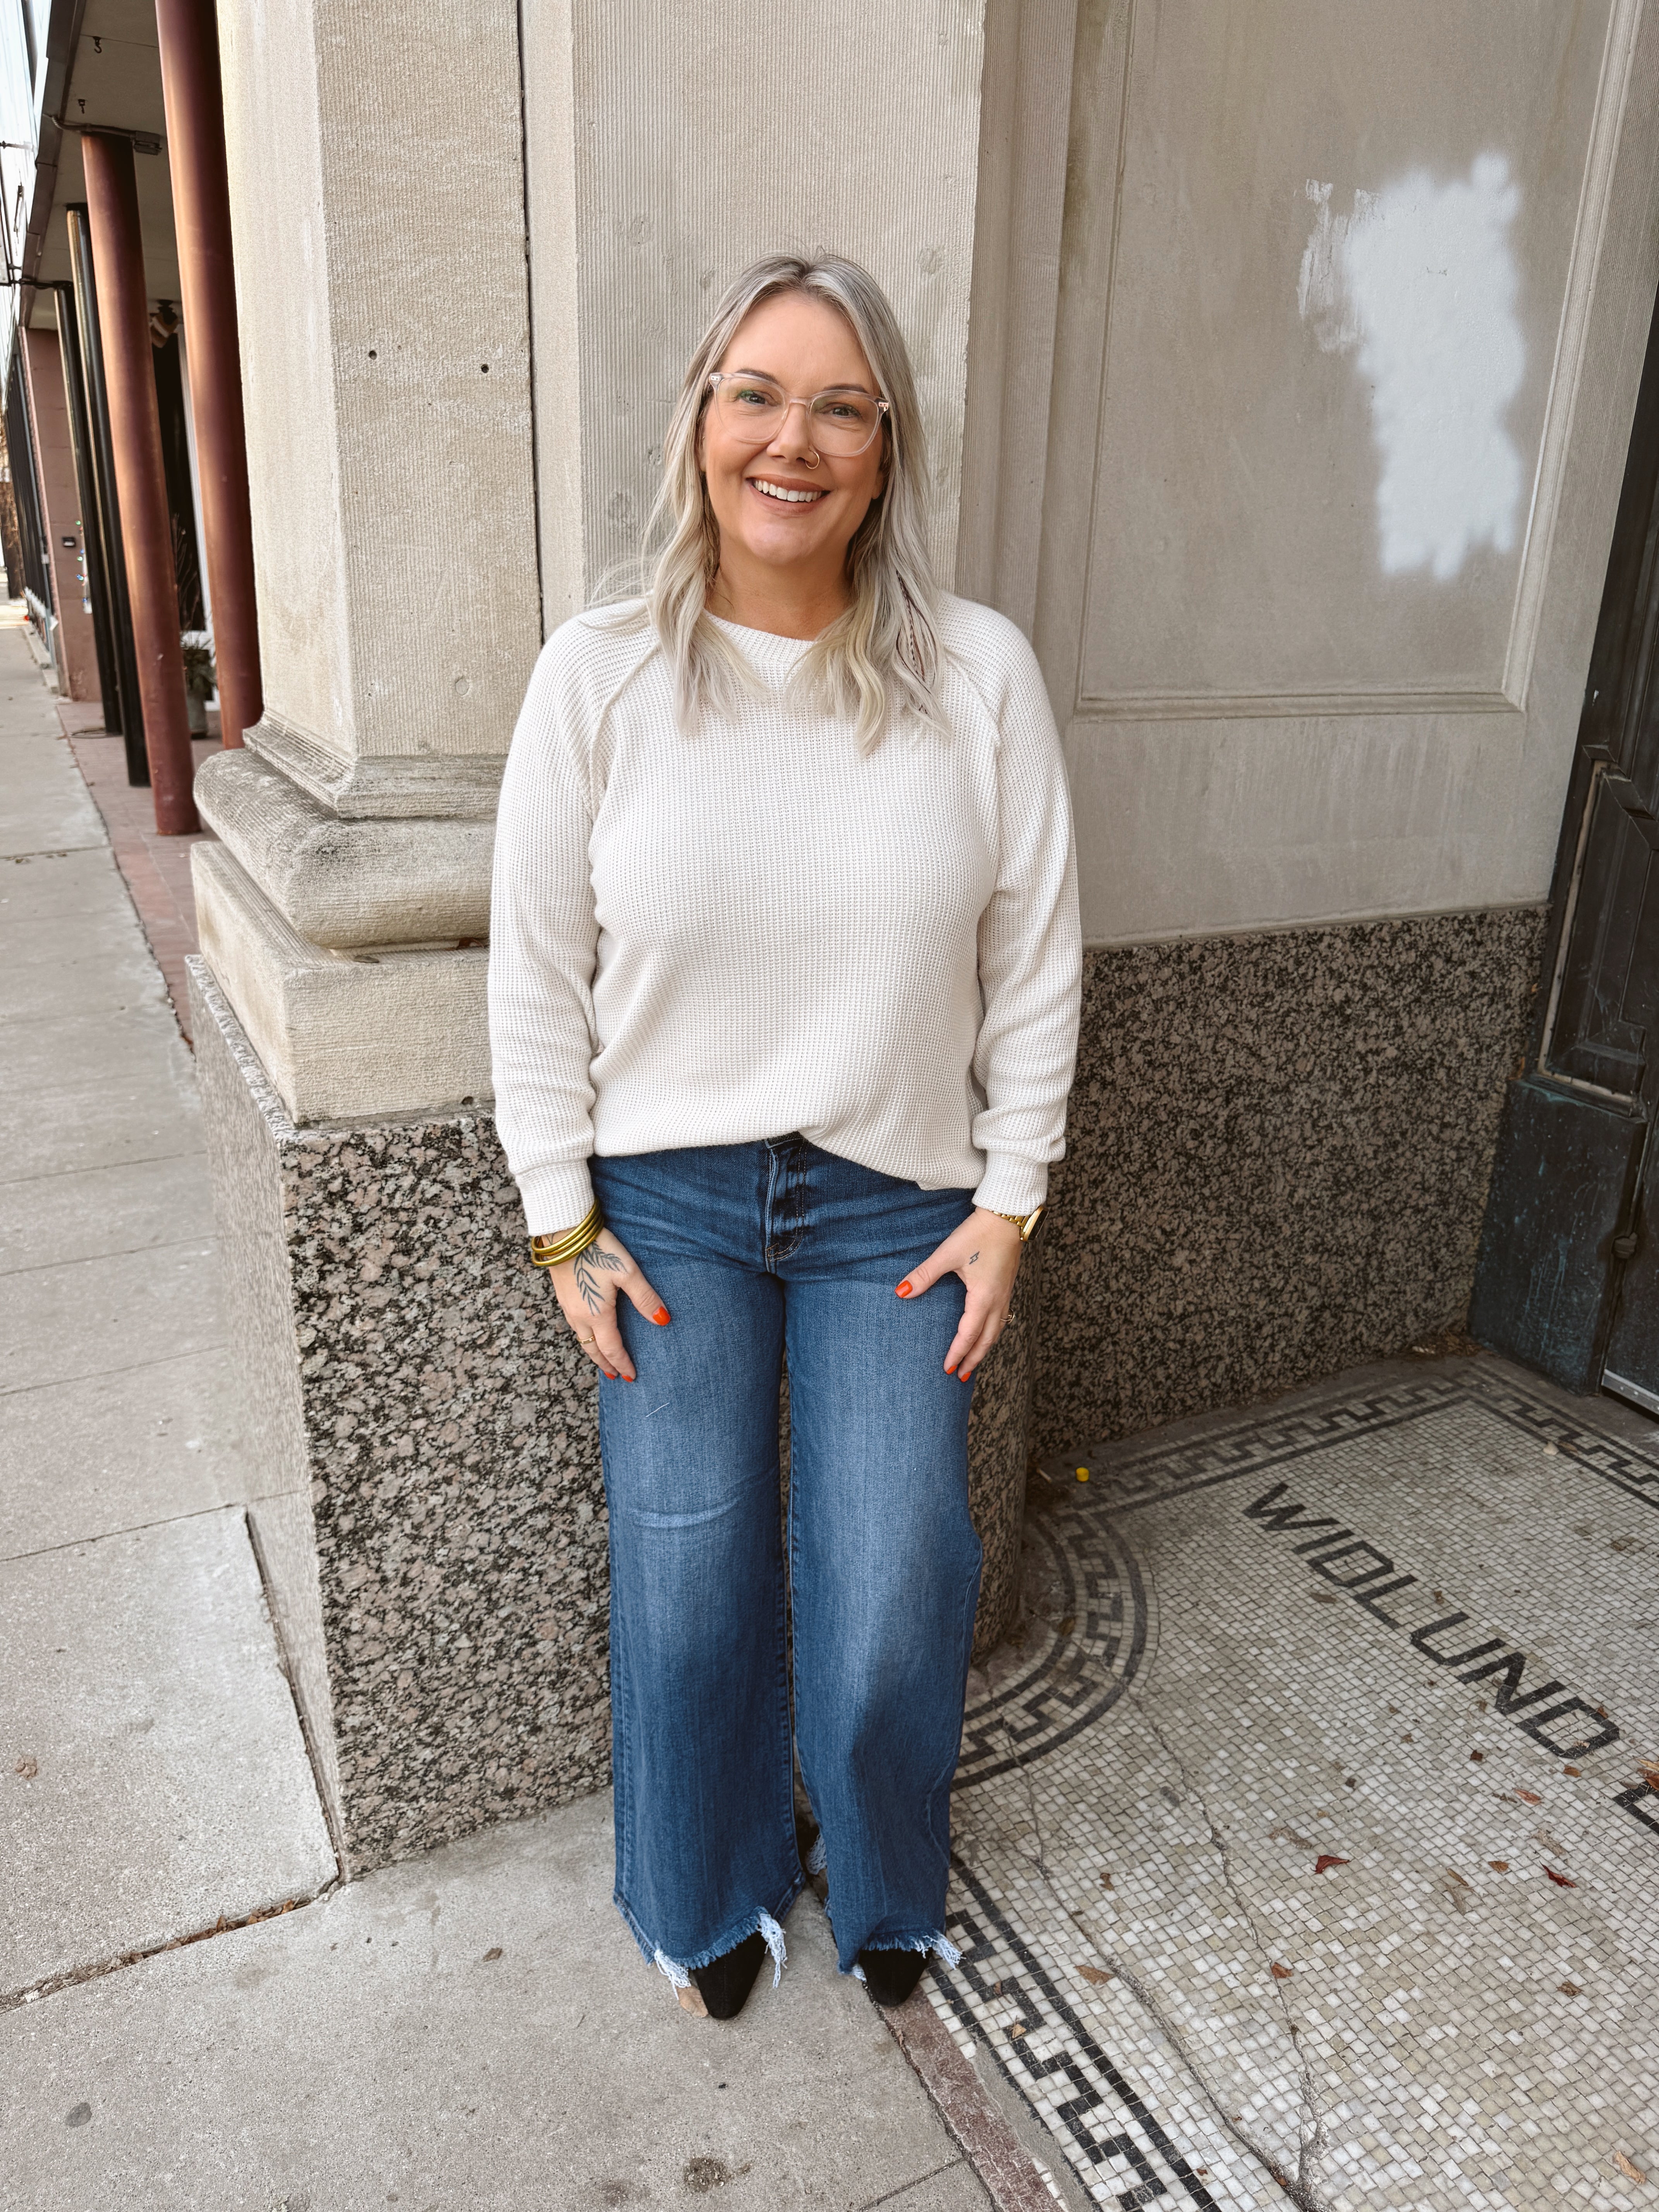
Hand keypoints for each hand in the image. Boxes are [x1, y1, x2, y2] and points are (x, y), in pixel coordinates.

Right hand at [547, 1228, 668, 1380]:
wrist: (563, 1231)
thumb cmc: (598, 1250)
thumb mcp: (627, 1272)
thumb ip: (645, 1298)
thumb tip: (663, 1321)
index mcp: (597, 1314)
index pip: (611, 1348)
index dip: (622, 1363)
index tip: (631, 1376)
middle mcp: (579, 1315)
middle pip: (593, 1348)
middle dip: (605, 1364)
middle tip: (616, 1376)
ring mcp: (567, 1306)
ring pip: (581, 1338)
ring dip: (593, 1351)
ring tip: (602, 1358)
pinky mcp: (562, 1295)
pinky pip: (573, 1325)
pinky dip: (583, 1336)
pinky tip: (587, 1330)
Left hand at [896, 1208, 1023, 1382]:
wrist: (1006, 1216)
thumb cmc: (978, 1233)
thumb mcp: (947, 1254)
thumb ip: (924, 1275)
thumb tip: (901, 1292)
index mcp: (983, 1297)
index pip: (968, 1334)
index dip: (957, 1353)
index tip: (946, 1369)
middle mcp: (998, 1300)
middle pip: (987, 1340)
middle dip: (973, 1360)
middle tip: (960, 1377)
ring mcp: (1005, 1294)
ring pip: (996, 1331)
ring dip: (984, 1349)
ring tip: (972, 1363)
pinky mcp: (1007, 1287)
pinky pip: (1001, 1319)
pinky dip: (992, 1334)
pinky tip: (985, 1334)